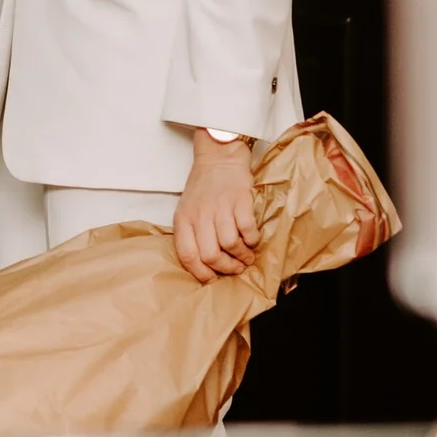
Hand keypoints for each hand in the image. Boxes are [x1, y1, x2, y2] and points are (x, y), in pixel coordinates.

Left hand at [172, 128, 258, 283]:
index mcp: (183, 219)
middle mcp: (199, 215)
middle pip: (210, 255)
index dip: (201, 273)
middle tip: (236, 268)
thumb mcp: (187, 209)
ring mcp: (220, 208)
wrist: (219, 157)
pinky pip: (247, 231)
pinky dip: (253, 240)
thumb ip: (191, 233)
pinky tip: (253, 239)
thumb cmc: (204, 188)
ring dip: (242, 256)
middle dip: (226, 268)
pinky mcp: (240, 201)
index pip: (187, 256)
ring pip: (230, 245)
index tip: (213, 279)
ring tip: (247, 256)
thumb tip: (205, 266)